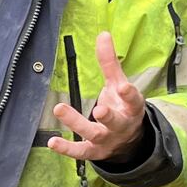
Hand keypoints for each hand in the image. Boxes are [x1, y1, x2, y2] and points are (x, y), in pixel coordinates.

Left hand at [48, 32, 145, 163]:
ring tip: (59, 108)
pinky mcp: (94, 151)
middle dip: (107, 116)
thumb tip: (103, 34)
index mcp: (131, 108)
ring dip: (77, 123)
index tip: (122, 86)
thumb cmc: (122, 107)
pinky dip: (66, 149)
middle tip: (99, 109)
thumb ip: (110, 62)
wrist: (128, 141)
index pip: (133, 101)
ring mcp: (107, 141)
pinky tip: (52, 142)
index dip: (129, 94)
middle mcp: (121, 126)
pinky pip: (80, 152)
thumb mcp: (119, 84)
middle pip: (115, 122)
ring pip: (94, 135)